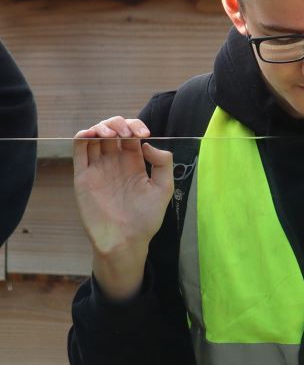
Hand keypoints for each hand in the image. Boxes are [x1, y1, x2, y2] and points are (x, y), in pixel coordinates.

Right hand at [73, 117, 174, 301]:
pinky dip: (82, 136)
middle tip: (128, 134)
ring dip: (101, 127)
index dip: (136, 126)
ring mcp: (97, 167)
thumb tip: (147, 144)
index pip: (131, 134)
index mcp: (134, 162)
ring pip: (94, 136)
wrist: (125, 240)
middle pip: (111, 130)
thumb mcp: (164, 189)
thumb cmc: (146, 218)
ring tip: (112, 134)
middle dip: (119, 123)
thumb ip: (163, 163)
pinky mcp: (83, 176)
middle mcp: (114, 162)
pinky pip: (78, 150)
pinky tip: (93, 134)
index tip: (144, 134)